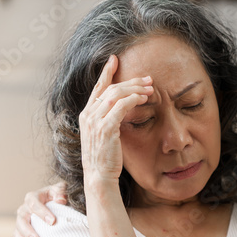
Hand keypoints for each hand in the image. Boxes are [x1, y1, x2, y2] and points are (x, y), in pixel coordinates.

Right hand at [15, 182, 67, 236]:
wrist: (57, 206)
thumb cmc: (60, 197)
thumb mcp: (62, 191)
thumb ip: (61, 191)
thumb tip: (60, 199)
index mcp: (33, 197)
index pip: (34, 203)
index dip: (42, 212)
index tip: (52, 222)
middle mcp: (25, 209)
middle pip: (22, 219)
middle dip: (28, 231)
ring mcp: (22, 221)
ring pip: (18, 231)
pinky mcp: (22, 232)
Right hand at [79, 55, 152, 185]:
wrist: (99, 177)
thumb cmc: (105, 159)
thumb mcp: (104, 135)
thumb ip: (109, 120)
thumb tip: (122, 109)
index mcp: (86, 115)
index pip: (96, 88)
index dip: (106, 72)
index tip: (114, 59)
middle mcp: (88, 115)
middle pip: (110, 88)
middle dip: (130, 81)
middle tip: (147, 78)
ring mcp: (95, 121)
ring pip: (116, 94)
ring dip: (135, 88)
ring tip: (150, 88)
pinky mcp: (106, 128)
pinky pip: (121, 106)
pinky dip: (133, 99)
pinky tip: (144, 98)